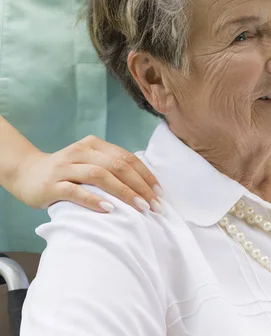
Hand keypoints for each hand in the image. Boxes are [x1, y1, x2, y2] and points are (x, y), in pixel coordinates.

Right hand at [13, 135, 162, 213]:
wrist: (25, 173)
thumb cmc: (67, 172)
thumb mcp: (90, 163)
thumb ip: (112, 168)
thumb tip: (146, 186)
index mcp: (94, 145)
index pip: (127, 158)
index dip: (146, 175)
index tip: (160, 193)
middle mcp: (81, 152)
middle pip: (117, 166)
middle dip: (140, 186)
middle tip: (154, 205)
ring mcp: (65, 167)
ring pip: (100, 176)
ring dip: (124, 192)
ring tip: (140, 207)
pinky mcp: (51, 184)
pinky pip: (75, 191)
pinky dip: (94, 200)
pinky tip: (109, 209)